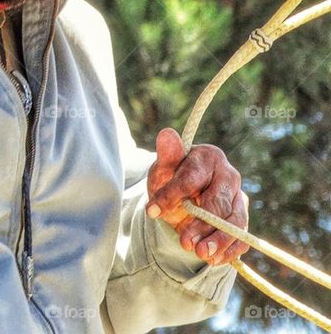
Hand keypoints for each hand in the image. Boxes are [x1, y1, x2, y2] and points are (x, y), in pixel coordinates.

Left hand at [146, 127, 250, 266]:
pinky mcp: (242, 217)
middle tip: (185, 243)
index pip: (191, 178)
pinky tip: (215, 259)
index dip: (171, 196)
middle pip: (218, 203)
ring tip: (202, 255)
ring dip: (219, 241)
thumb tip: (166, 133)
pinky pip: (242, 236)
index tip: (152, 212)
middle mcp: (229, 176)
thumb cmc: (171, 177)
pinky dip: (230, 249)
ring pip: (234, 221)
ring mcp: (240, 197)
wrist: (182, 195)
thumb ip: (166, 155)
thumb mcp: (163, 168)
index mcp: (209, 157)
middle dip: (201, 225)